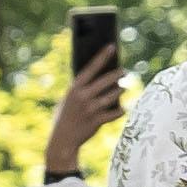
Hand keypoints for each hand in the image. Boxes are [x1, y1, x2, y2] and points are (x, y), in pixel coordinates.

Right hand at [46, 45, 125, 180]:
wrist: (63, 140)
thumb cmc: (66, 116)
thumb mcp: (68, 98)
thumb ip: (80, 88)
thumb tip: (97, 77)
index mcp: (74, 88)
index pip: (91, 68)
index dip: (102, 57)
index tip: (112, 47)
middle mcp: (83, 97)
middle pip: (105, 81)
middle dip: (117, 74)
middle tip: (124, 70)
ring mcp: (91, 109)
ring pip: (113, 96)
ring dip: (120, 90)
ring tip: (124, 87)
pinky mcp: (98, 121)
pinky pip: (115, 113)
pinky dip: (120, 110)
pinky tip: (122, 107)